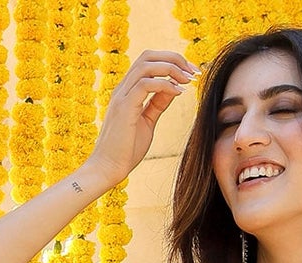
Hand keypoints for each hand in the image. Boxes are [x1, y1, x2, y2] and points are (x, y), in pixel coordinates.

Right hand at [83, 49, 198, 185]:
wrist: (108, 169)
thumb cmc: (126, 150)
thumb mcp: (148, 122)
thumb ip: (158, 103)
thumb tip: (174, 88)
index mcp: (128, 90)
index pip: (149, 62)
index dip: (171, 61)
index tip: (191, 73)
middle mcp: (123, 88)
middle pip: (148, 56)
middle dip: (174, 58)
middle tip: (194, 71)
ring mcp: (122, 96)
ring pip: (147, 65)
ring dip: (172, 68)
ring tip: (188, 79)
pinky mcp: (124, 107)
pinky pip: (145, 84)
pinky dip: (165, 84)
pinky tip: (178, 92)